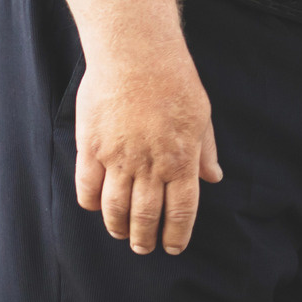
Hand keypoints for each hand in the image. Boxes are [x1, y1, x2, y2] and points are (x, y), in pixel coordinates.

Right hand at [72, 33, 223, 254]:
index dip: (177, 234)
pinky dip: (91, 204)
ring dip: (118, 227)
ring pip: (114, 208)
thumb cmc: (174, 81)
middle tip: (144, 248)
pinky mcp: (91, 148)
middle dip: (145, 238)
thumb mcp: (202, 116)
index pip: (181, 211)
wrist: (136, 53)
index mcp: (181, 159)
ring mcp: (117, 158)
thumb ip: (205, 151)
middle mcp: (149, 165)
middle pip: (145, 216)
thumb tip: (214, 179)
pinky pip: (87, 188)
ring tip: (121, 234)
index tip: (173, 247)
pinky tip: (96, 208)